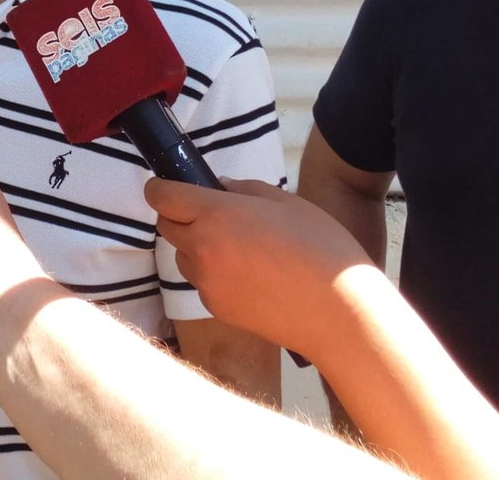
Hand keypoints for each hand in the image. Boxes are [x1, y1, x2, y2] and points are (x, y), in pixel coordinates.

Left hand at [147, 178, 373, 358]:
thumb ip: (245, 189)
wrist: (337, 312)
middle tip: (217, 216)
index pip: (161, 197)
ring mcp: (206, 284)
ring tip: (240, 249)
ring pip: (184, 257)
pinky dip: (214, 275)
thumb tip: (219, 188)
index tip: (171, 186)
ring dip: (197, 248)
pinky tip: (251, 276)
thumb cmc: (320, 248)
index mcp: (216, 216)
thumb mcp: (286, 202)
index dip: (162, 188)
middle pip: (167, 226)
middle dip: (182, 216)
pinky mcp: (216, 309)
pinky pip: (202, 283)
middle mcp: (202, 250)